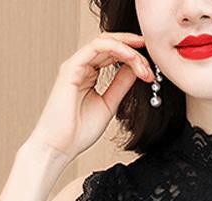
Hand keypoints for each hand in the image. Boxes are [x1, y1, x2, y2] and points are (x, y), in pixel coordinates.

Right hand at [24, 31, 154, 163]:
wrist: (60, 146)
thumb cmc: (78, 132)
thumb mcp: (109, 105)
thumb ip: (120, 86)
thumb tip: (135, 71)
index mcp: (89, 74)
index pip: (113, 55)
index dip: (134, 58)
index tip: (151, 70)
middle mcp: (81, 66)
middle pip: (111, 45)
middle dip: (135, 53)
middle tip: (152, 64)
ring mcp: (75, 65)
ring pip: (105, 43)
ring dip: (129, 51)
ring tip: (144, 65)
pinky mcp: (71, 68)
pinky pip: (96, 47)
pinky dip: (117, 49)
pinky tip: (131, 58)